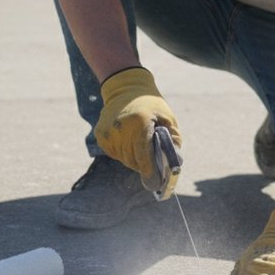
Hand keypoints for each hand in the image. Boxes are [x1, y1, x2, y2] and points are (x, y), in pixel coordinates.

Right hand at [94, 67, 180, 198]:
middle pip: (133, 160)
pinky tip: (129, 140)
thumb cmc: (151, 105)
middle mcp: (120, 128)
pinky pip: (115, 153)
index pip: (144, 155)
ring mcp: (108, 132)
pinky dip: (124, 152)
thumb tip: (174, 164)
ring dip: (134, 158)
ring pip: (123, 159)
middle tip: (152, 164)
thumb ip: (172, 141)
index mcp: (139, 122)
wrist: (126, 88)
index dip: (150, 172)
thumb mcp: (168, 118)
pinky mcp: (101, 135)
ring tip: (140, 145)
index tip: (155, 185)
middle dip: (144, 166)